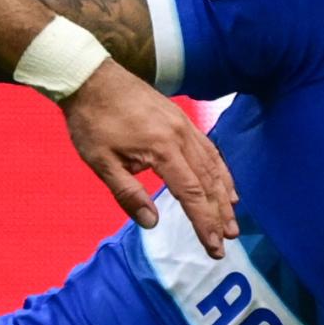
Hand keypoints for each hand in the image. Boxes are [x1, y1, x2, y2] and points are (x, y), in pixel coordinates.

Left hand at [62, 62, 238, 256]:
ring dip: (224, 194)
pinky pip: (208, 148)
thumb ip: (128, 194)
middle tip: (229, 240)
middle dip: (220, 214)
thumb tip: (152, 223)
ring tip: (232, 218)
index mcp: (161, 148)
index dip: (204, 222)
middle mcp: (180, 135)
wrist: (91, 77)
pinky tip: (224, 184)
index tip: (214, 246)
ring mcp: (184, 124)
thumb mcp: (101, 162)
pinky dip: (220, 169)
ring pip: (212, 164)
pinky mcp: (181, 118)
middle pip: (208, 181)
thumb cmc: (92, 121)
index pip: (190, 193)